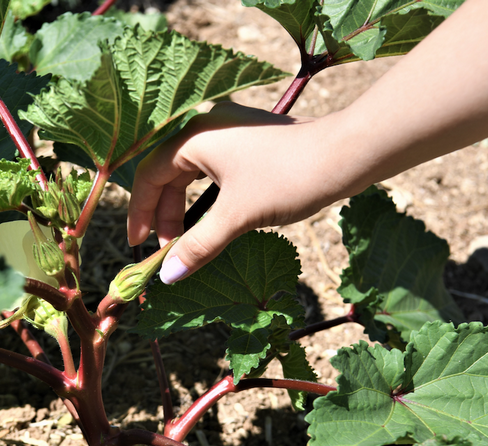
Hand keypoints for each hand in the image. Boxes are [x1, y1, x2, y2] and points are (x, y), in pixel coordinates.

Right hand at [127, 102, 344, 283]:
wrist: (347, 154)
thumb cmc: (287, 177)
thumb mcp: (236, 216)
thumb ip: (198, 245)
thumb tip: (167, 276)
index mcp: (193, 136)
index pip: (150, 175)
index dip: (141, 212)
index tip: (140, 245)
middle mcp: (206, 126)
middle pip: (170, 174)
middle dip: (167, 215)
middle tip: (170, 251)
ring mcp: (230, 131)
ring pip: (193, 173)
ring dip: (188, 209)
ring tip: (189, 241)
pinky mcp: (250, 141)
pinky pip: (214, 171)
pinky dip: (209, 198)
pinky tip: (215, 220)